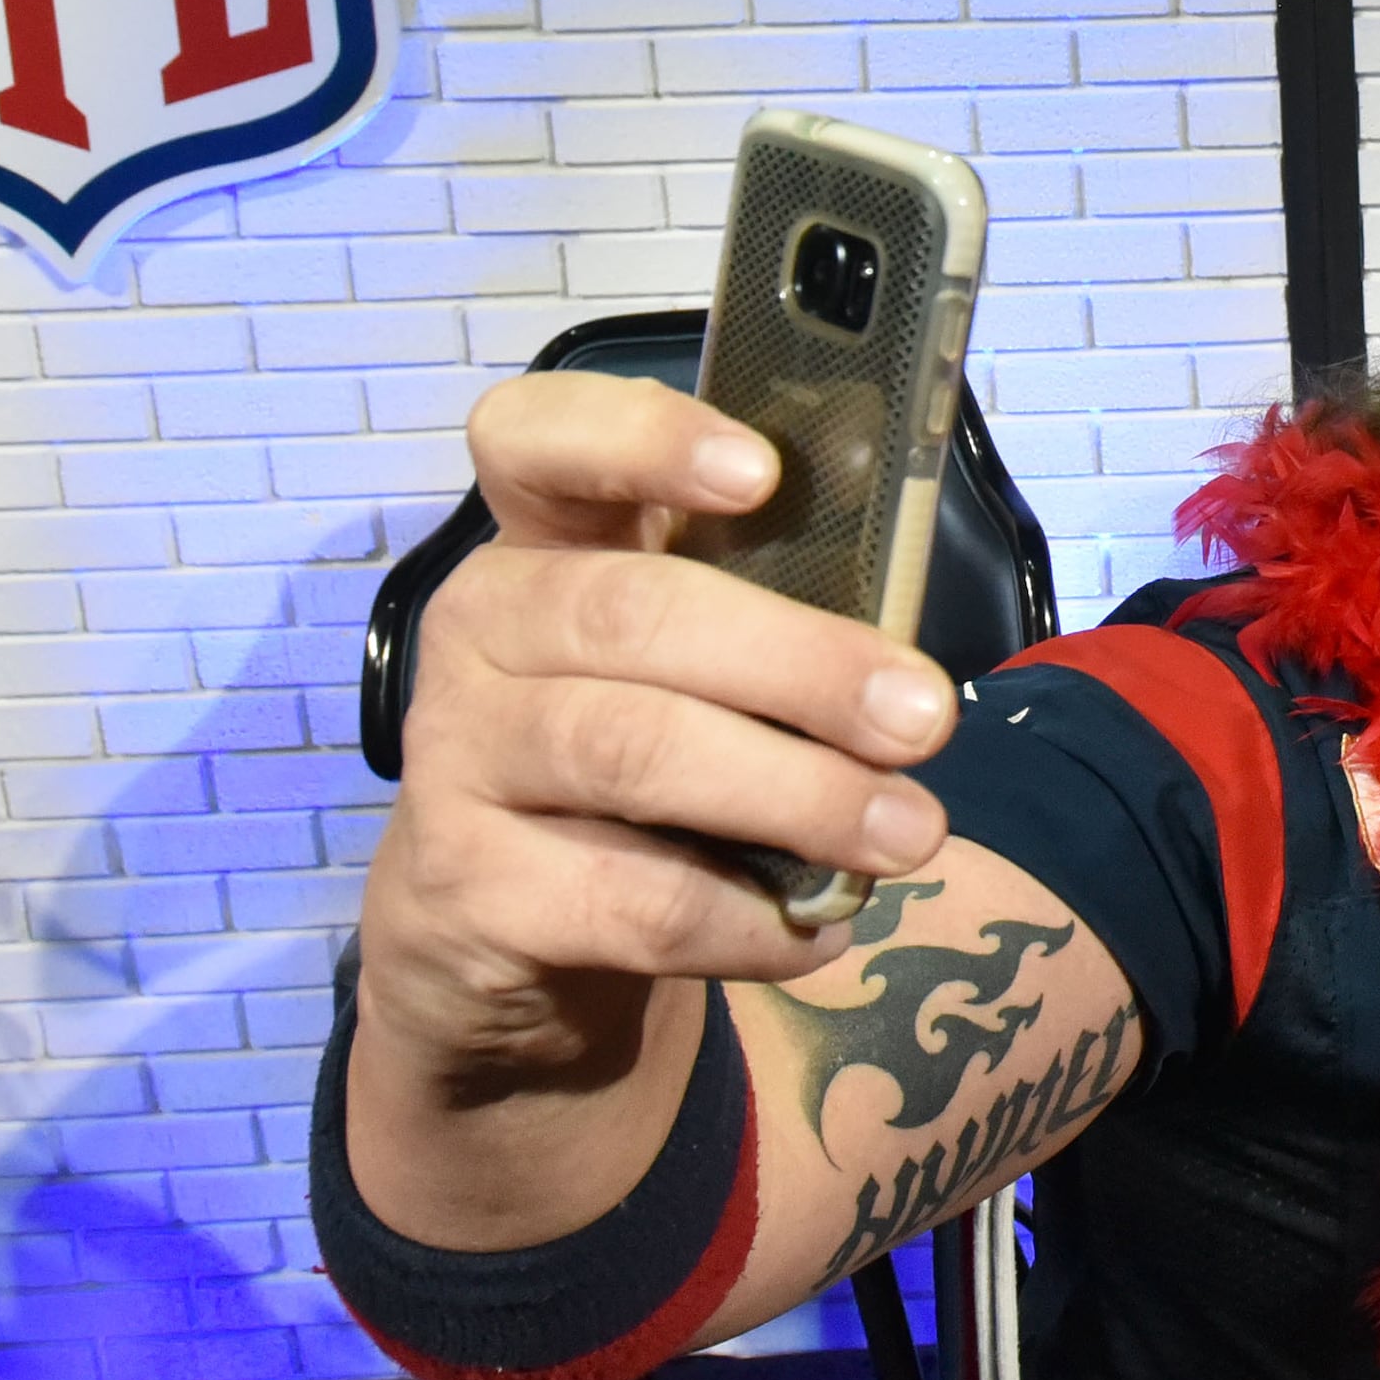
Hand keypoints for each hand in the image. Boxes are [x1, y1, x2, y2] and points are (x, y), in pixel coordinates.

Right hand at [353, 372, 959, 1090]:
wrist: (505, 941)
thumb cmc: (637, 766)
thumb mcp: (690, 674)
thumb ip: (770, 632)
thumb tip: (907, 680)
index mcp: (543, 542)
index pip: (538, 439)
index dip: (643, 438)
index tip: (761, 473)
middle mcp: (480, 629)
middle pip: (630, 614)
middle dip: (800, 664)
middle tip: (924, 717)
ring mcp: (455, 757)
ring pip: (632, 752)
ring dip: (794, 793)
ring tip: (906, 831)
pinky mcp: (464, 890)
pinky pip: (627, 898)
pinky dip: (744, 918)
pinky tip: (819, 930)